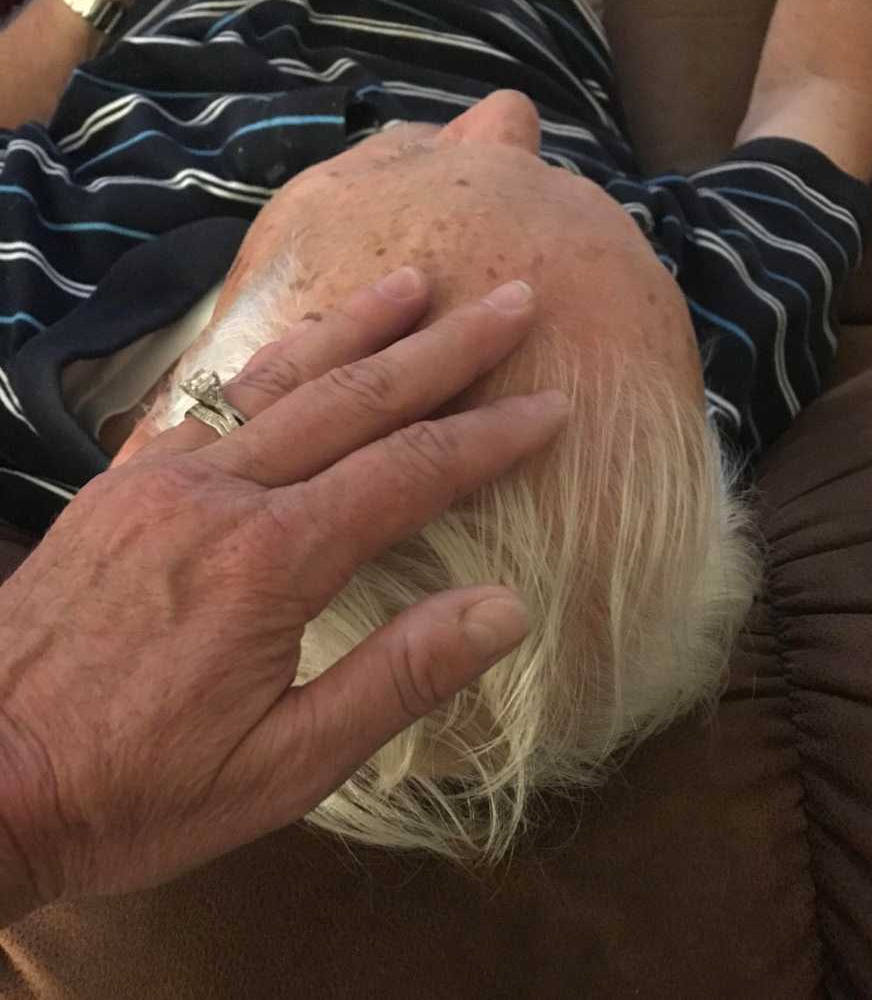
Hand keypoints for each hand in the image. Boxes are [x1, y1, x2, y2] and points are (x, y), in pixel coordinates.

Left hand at [0, 267, 568, 919]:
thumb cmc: (139, 788)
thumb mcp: (286, 767)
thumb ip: (397, 679)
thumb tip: (506, 610)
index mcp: (272, 561)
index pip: (408, 474)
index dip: (488, 437)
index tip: (549, 405)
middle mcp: (221, 493)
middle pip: (354, 399)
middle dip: (443, 349)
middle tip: (510, 301)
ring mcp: (163, 477)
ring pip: (278, 377)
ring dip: (356, 325)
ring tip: (414, 282)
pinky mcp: (123, 482)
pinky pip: (206, 396)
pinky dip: (267, 357)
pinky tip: (294, 341)